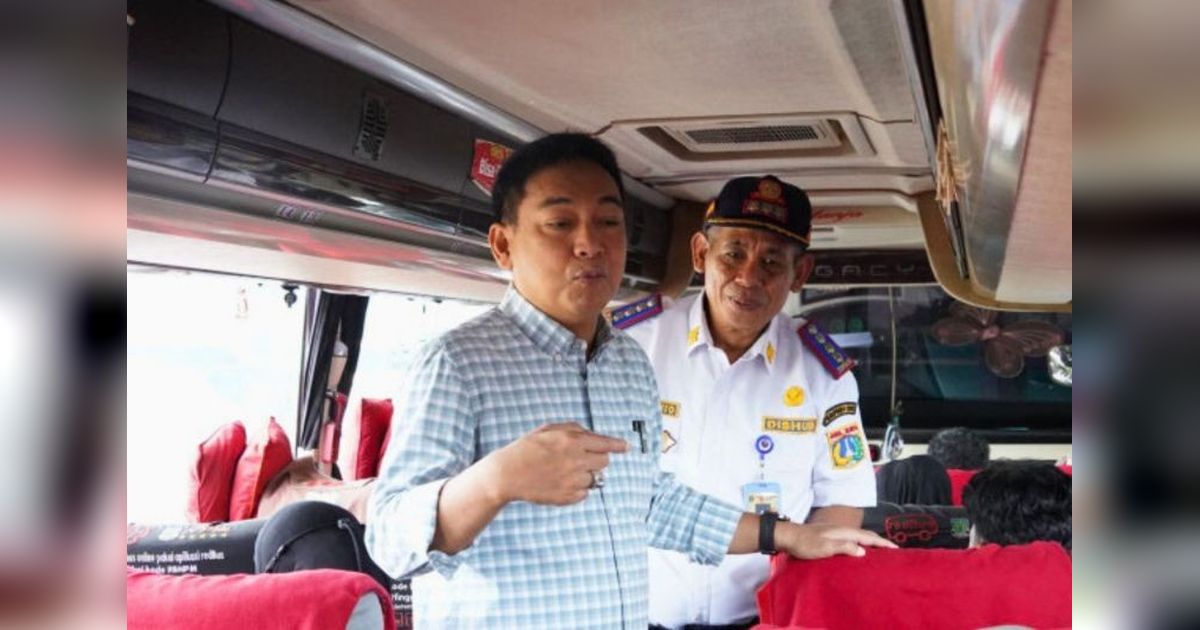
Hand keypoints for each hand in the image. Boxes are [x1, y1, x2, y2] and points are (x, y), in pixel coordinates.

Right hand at [486, 422, 627, 505]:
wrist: (507, 474)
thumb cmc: (527, 449)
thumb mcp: (549, 429)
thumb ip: (574, 429)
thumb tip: (594, 436)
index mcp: (571, 440)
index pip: (605, 443)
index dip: (617, 445)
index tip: (625, 447)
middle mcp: (575, 460)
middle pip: (604, 461)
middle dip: (597, 459)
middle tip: (581, 459)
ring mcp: (573, 480)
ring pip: (595, 478)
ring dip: (585, 474)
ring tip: (563, 472)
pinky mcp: (568, 497)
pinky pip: (585, 493)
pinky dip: (577, 488)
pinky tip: (559, 483)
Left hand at [773, 521, 896, 559]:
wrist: (788, 536)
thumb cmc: (805, 544)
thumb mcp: (824, 547)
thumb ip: (843, 547)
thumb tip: (863, 551)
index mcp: (844, 531)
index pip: (869, 537)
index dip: (883, 543)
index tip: (897, 550)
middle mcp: (843, 529)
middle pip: (867, 535)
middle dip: (881, 542)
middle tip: (893, 552)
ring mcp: (837, 531)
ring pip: (860, 536)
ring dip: (871, 543)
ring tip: (881, 552)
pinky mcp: (831, 536)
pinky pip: (852, 539)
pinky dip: (861, 543)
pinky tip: (860, 550)